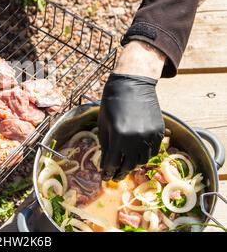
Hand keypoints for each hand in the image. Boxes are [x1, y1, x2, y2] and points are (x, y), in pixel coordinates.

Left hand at [98, 40, 165, 180]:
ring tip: (126, 167)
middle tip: (115, 177)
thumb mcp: (103, 124)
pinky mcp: (159, 132)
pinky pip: (153, 151)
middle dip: (120, 173)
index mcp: (118, 137)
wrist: (132, 85)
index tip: (105, 177)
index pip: (113, 163)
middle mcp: (136, 139)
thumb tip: (106, 162)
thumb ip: (105, 144)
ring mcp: (149, 136)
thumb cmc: (112, 103)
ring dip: (133, 166)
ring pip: (142, 160)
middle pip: (129, 165)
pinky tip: (136, 157)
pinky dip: (144, 156)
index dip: (108, 172)